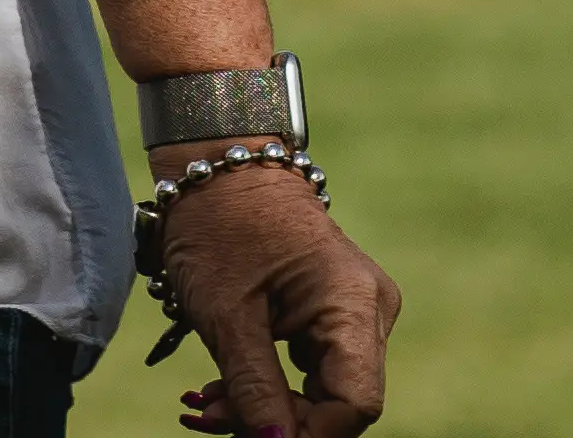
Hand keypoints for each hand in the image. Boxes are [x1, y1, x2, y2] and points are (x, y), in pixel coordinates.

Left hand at [154, 159, 396, 436]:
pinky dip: (269, 382)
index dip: (308, 432)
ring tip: (204, 403)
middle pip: (339, 401)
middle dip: (277, 422)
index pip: (355, 404)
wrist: (216, 163)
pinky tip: (223, 389)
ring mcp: (354, 308)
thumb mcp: (226, 316)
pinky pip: (310, 365)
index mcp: (353, 304)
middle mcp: (368, 309)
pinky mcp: (331, 309)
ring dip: (265, 407)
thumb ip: (254, 389)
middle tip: (207, 417)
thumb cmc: (219, 226)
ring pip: (322, 388)